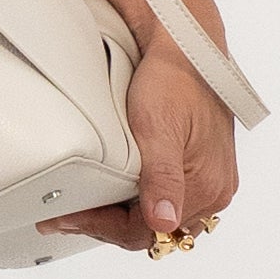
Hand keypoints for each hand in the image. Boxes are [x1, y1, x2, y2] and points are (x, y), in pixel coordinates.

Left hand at [28, 0, 241, 254]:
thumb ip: (160, 179)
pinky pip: (168, 199)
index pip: (148, 232)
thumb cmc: (173, 81)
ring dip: (122, 219)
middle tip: (64, 217)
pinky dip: (138, 203)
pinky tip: (115, 195)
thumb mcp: (157, 128)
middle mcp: (215, 189)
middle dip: (106, 225)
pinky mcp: (202, 167)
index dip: (102, 228)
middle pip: (153, 231)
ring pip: (160, 219)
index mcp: (207, 186)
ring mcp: (210, 179)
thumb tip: (163, 222)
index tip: (67, 219)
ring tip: (83, 209)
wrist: (186, 46)